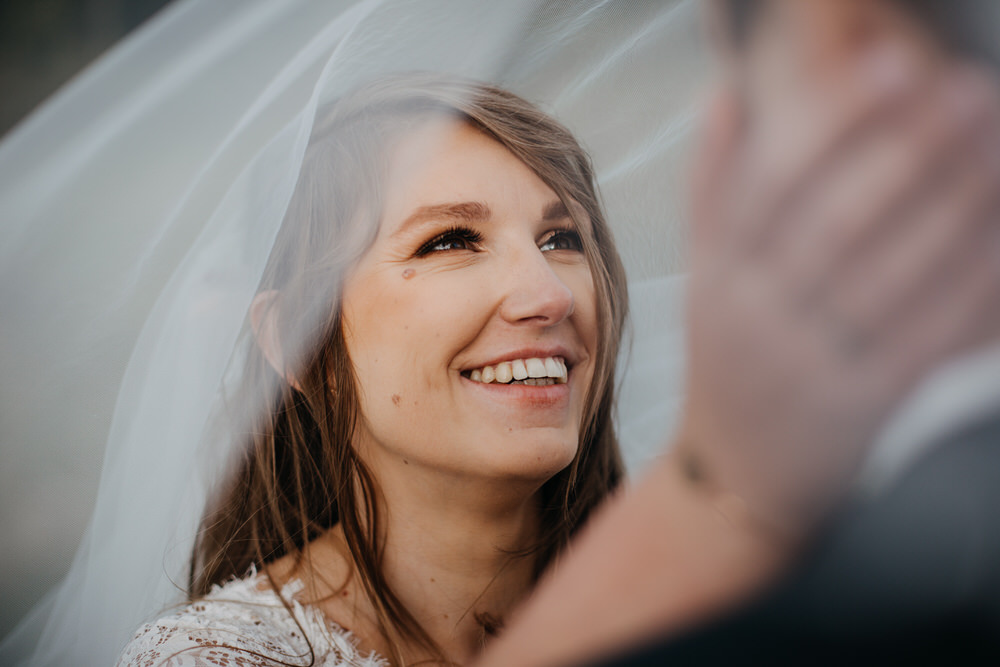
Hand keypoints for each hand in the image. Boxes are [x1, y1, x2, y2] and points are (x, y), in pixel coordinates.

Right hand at [681, 38, 999, 540]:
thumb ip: (711, 190)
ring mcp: (813, 370)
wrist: (730, 477)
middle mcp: (760, 323)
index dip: (834, 123)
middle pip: (837, 226)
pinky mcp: (865, 411)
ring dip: (955, 205)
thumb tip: (721, 94)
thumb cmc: (727, 362)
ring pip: (892, 279)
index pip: (774, 188)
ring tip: (997, 143)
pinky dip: (976, 285)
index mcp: (718, 281)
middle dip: (907, 151)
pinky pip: (930, 339)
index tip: (889, 64)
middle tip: (966, 90)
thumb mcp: (702, 278)